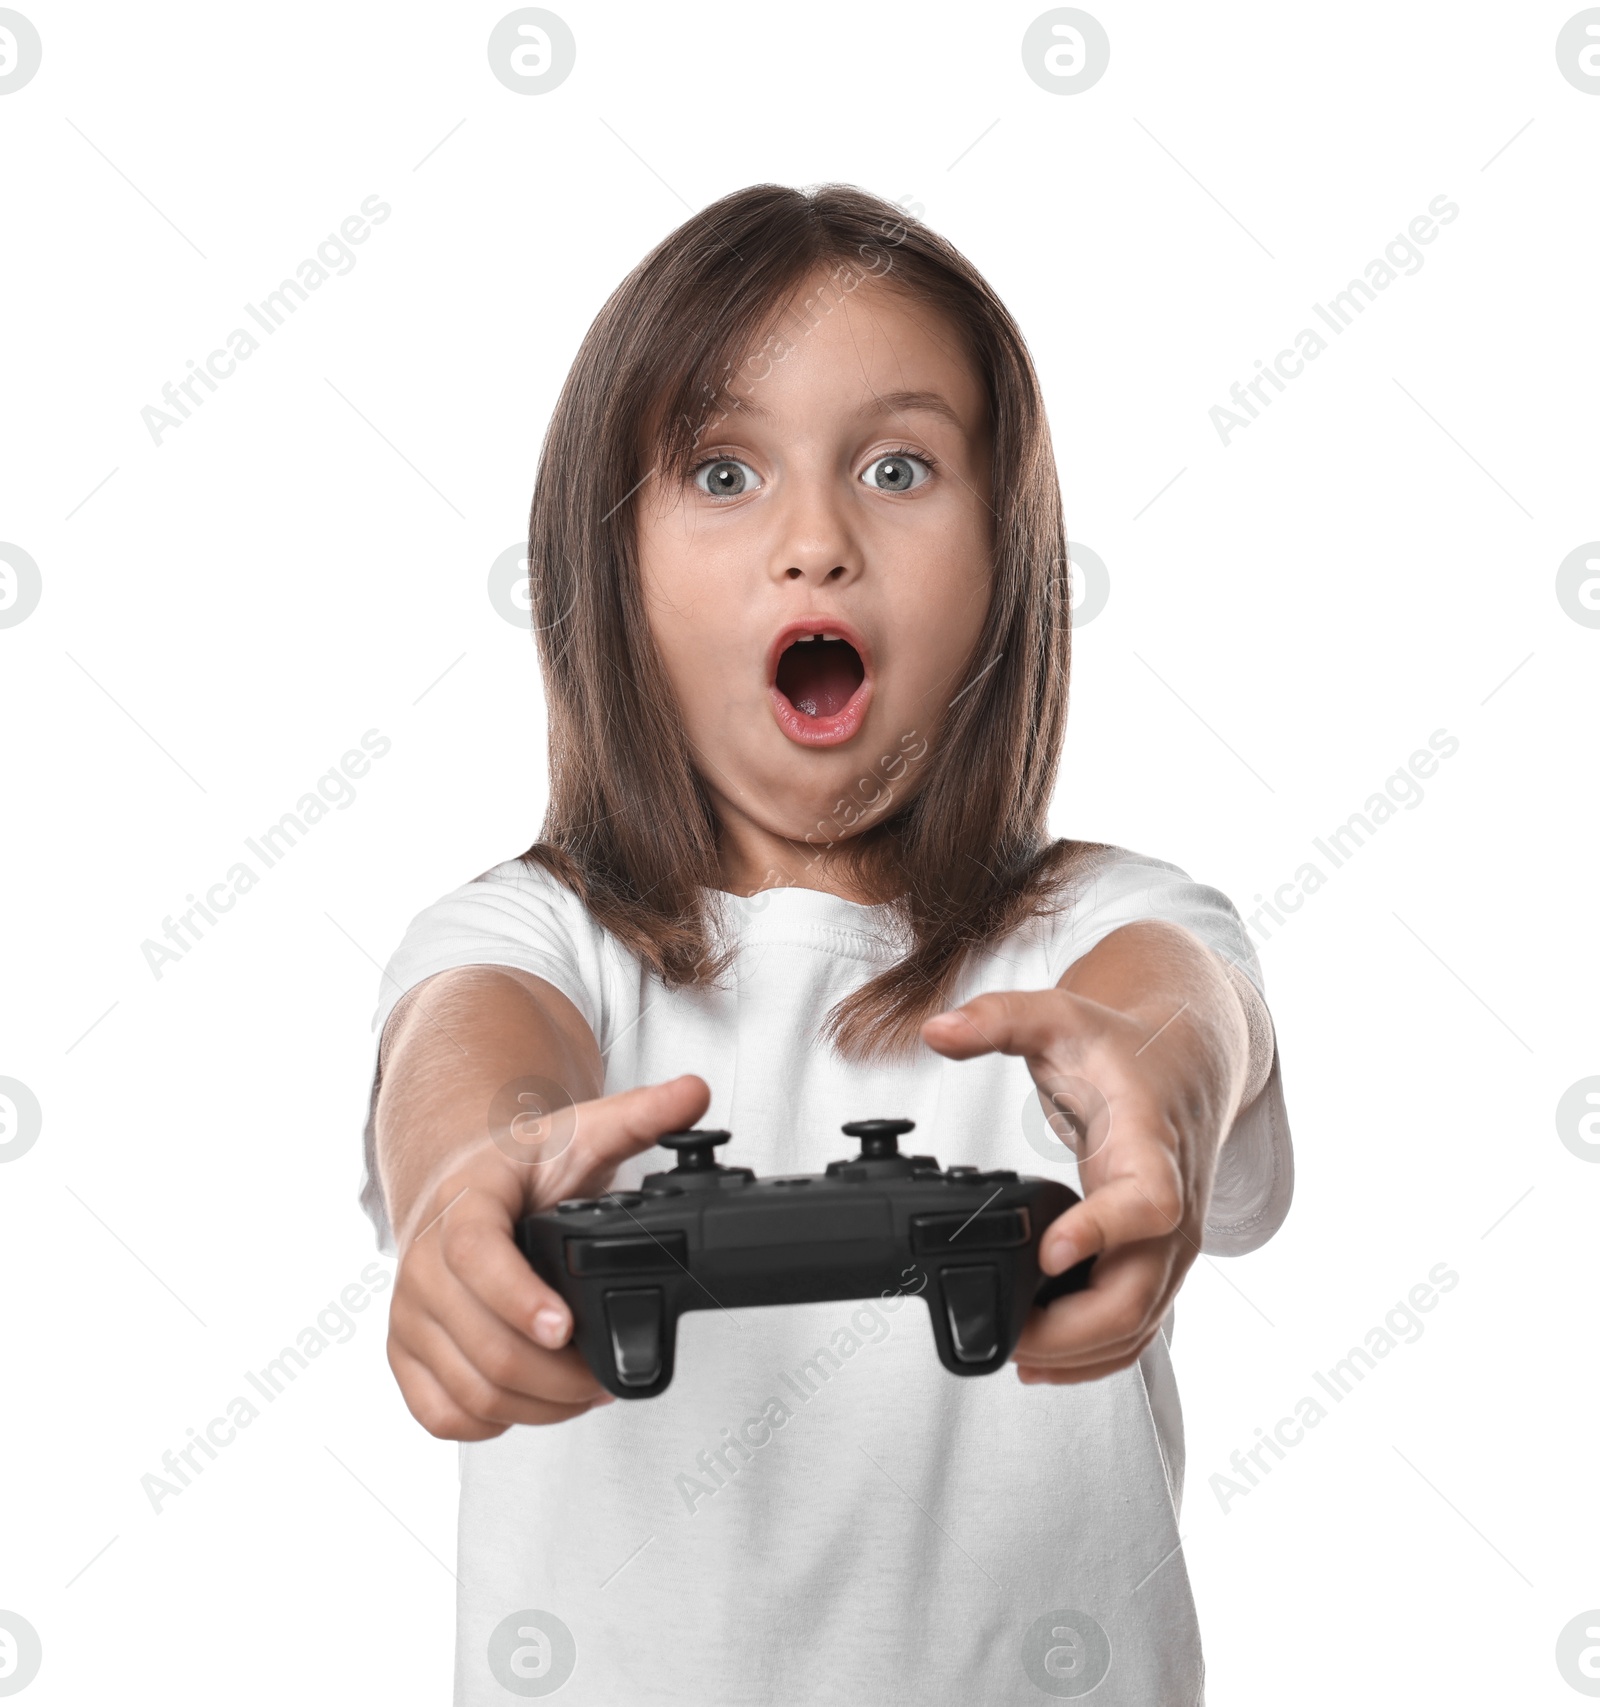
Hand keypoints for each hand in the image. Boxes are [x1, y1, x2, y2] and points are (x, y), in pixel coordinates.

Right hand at [386, 1073, 709, 1438]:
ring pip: (470, 1389)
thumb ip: (640, 1116)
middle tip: (605, 1376)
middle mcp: (423, 1261)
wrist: (461, 1185)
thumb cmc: (519, 1167)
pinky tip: (532, 1401)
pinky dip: (493, 1421)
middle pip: (482, 1343)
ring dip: (537, 1404)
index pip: (474, 1255)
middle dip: (556, 1374)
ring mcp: (409, 1313)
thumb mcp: (580, 1133)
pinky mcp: (404, 1353)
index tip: (565, 1325)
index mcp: (464, 1201)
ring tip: (584, 1390)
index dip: (518, 1298)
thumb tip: (695, 1093)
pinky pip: (440, 1415)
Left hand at [923, 983, 1239, 1383]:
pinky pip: (1138, 1326)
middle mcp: (1174, 1208)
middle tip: (1005, 1332)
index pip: (1149, 1204)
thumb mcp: (1062, 1016)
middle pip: (1140, 1293)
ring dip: (1078, 1353)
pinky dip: (1094, 1355)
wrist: (1189, 1064)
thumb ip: (999, 1019)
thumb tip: (936, 1029)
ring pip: (1140, 1324)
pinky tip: (1041, 1358)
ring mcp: (1171, 1244)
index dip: (1103, 1234)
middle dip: (1072, 1329)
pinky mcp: (1158, 1263)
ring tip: (1011, 1350)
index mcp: (1153, 1146)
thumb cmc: (1126, 1048)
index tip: (1047, 1254)